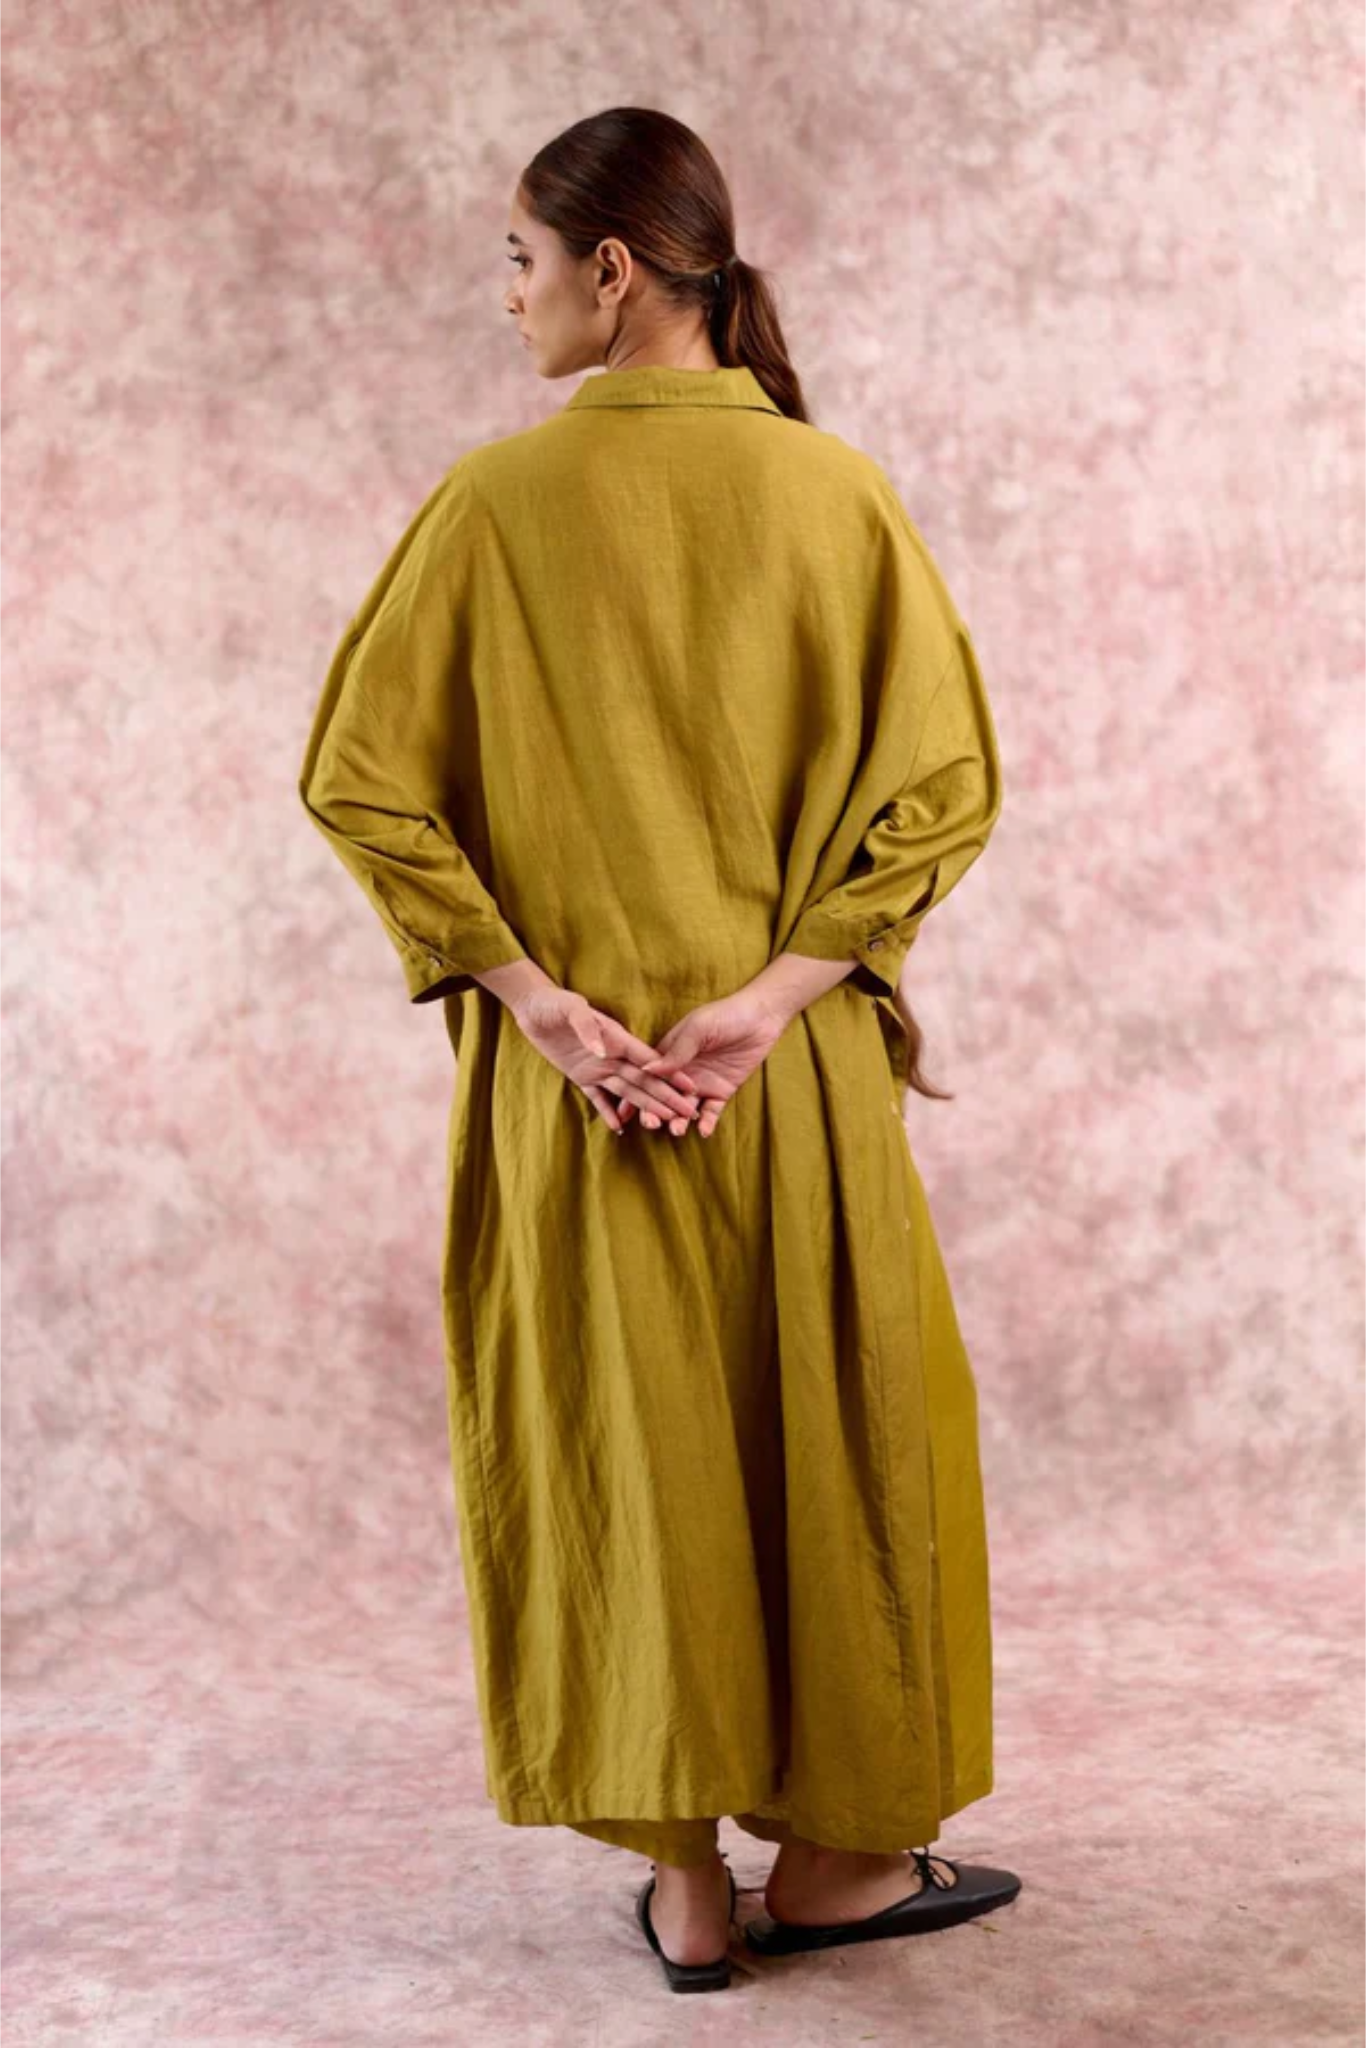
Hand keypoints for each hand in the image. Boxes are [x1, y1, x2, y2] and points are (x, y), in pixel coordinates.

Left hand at [508, 984, 704, 1135]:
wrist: (533, 1006)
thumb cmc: (555, 1003)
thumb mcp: (571, 1008)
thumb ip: (588, 1028)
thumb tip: (603, 1053)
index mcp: (616, 1038)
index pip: (648, 1060)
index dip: (669, 1074)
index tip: (690, 1087)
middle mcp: (612, 1055)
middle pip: (644, 1080)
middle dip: (666, 1096)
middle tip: (686, 1113)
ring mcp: (598, 1067)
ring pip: (627, 1091)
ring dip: (646, 1106)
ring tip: (665, 1121)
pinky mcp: (580, 1076)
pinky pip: (597, 1098)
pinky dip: (608, 1112)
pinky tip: (620, 1127)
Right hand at [635, 988, 791, 1137]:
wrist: (762, 1017)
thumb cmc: (725, 1015)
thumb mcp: (697, 1028)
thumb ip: (676, 1051)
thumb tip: (647, 1069)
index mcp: (670, 1054)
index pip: (648, 1078)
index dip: (635, 1094)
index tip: (625, 1112)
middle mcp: (682, 1072)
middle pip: (663, 1097)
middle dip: (654, 1112)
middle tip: (652, 1124)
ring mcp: (702, 1083)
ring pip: (684, 1109)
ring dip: (678, 1121)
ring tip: (677, 1130)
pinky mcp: (722, 1091)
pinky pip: (711, 1112)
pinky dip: (706, 1123)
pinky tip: (703, 1130)